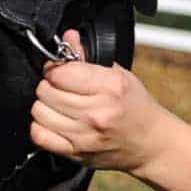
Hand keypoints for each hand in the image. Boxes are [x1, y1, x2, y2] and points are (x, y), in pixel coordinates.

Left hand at [29, 31, 173, 173]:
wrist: (151, 144)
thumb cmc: (135, 107)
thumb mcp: (119, 75)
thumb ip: (88, 56)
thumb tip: (68, 37)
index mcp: (109, 87)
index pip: (59, 72)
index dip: (55, 68)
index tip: (61, 71)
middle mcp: (96, 112)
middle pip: (45, 91)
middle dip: (49, 85)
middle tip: (61, 88)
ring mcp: (84, 135)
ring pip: (39, 111)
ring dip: (44, 105)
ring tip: (58, 104)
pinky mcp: (76, 153)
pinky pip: (39, 136)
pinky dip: (40, 127)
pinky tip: (53, 121)